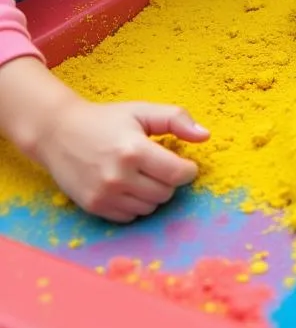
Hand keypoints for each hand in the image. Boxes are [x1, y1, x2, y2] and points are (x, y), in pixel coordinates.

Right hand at [34, 99, 208, 222]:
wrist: (58, 133)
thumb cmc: (106, 120)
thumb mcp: (143, 111)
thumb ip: (177, 120)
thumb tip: (205, 136)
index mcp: (134, 151)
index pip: (177, 174)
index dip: (188, 169)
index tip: (184, 163)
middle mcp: (118, 177)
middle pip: (166, 193)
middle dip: (169, 180)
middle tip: (158, 164)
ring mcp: (104, 195)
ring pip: (150, 207)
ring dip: (153, 193)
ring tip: (142, 173)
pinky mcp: (94, 207)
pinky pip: (130, 216)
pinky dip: (136, 204)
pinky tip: (128, 185)